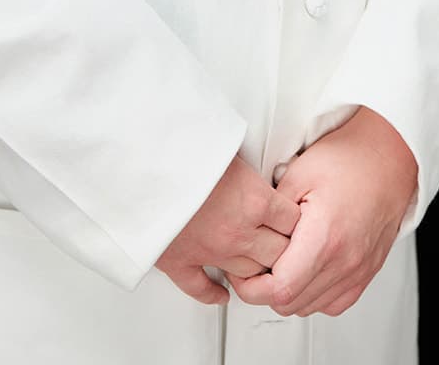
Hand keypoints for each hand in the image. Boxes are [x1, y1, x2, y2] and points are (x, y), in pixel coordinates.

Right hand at [155, 153, 301, 305]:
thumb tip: (253, 157)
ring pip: (247, 274)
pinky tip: (221, 292)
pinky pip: (201, 288)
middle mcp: (237, 231)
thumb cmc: (182, 146)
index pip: (293, 221)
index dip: (297, 220)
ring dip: (254, 269)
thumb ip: (246, 160)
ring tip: (257, 262)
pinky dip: (213, 294)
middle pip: (278, 254)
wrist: (141, 162)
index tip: (295, 217)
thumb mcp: (228, 143)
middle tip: (282, 242)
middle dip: (284, 248)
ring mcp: (210, 251)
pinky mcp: (179, 261)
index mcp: (254, 200)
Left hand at [226, 106, 418, 317]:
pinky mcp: (365, 274)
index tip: (241, 272)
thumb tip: (251, 234)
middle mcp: (345, 262)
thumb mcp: (299, 173)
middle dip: (265, 289)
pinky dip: (314, 295)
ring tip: (281, 262)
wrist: (388, 159)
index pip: (280, 289)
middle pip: (291, 304)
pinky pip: (333, 304)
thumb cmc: (349, 160)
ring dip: (289, 292)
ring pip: (310, 308)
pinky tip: (306, 270)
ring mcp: (358, 272)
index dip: (252, 287)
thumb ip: (271, 211)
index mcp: (325, 238)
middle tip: (256, 263)